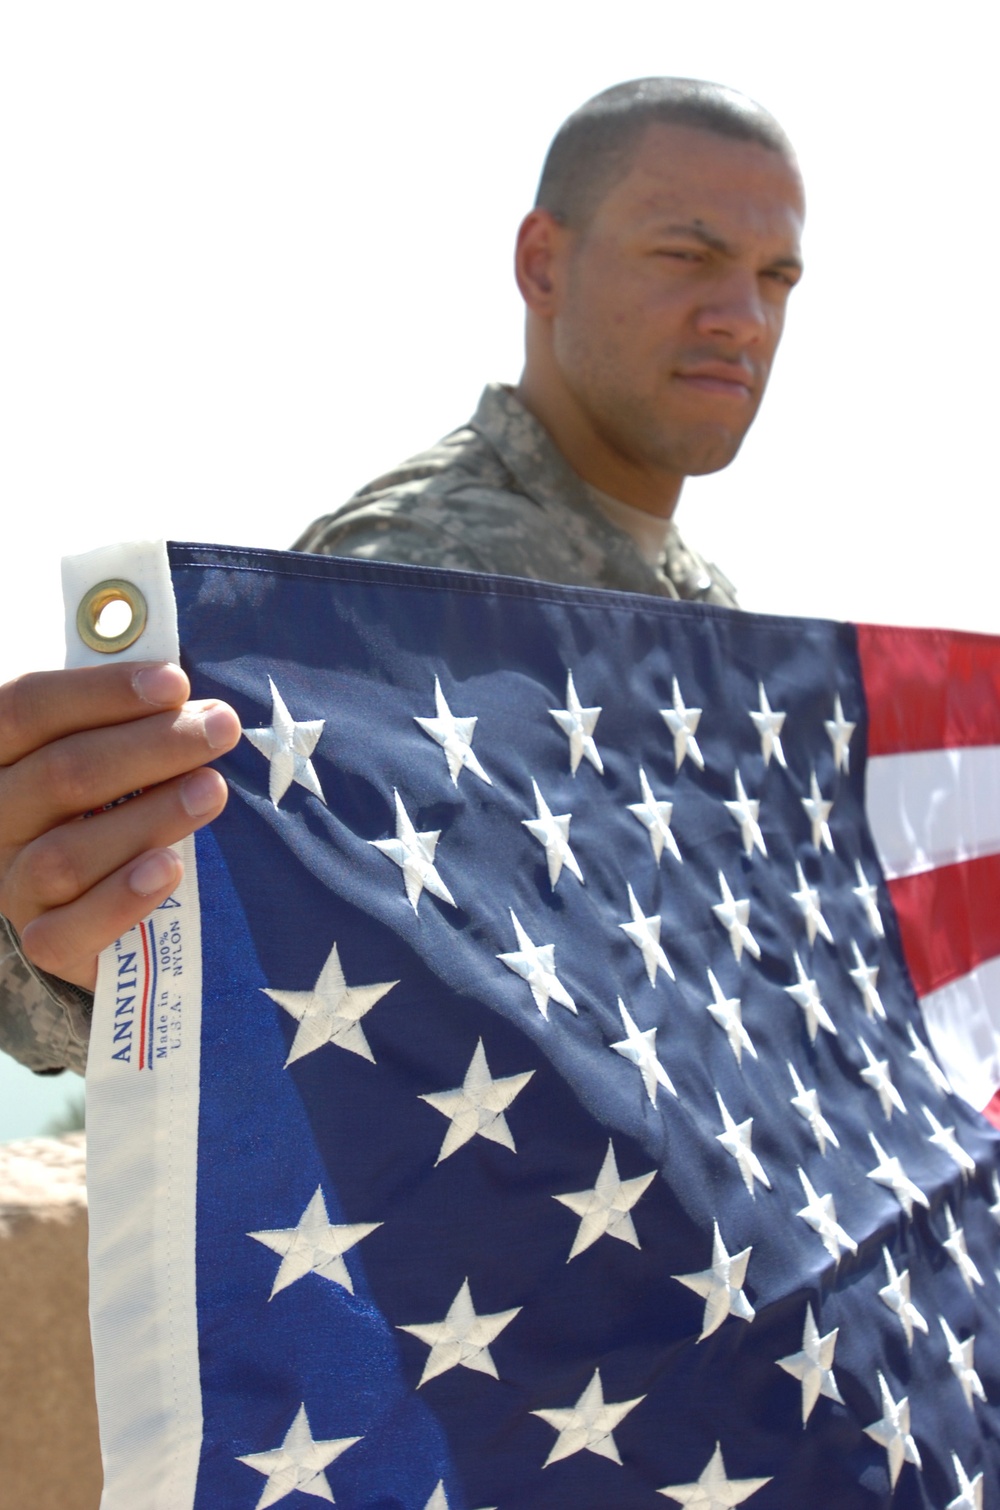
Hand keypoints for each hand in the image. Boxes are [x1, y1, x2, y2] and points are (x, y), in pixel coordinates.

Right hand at [0, 662, 240, 991]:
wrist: (89, 914)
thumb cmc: (101, 810)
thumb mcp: (103, 758)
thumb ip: (125, 724)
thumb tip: (183, 692)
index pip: (26, 708)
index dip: (100, 692)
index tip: (174, 682)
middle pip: (59, 774)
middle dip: (149, 747)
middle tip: (218, 729)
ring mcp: (10, 884)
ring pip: (66, 853)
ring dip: (148, 817)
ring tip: (212, 790)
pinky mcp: (41, 942)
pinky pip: (68, 929)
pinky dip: (120, 899)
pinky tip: (167, 868)